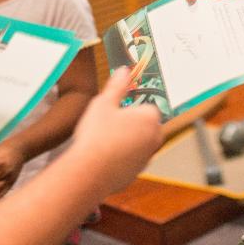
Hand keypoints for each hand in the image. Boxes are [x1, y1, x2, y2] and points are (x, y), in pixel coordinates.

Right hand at [68, 68, 162, 195]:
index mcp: (150, 118)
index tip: (115, 109)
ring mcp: (146, 158)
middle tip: (108, 124)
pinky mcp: (136, 173)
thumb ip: (117, 86)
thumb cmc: (97, 135)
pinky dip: (120, 157)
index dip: (129, 107)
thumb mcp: (103, 103)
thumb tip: (124, 71)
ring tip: (102, 140)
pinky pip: (130, 160)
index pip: (146, 106)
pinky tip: (102, 155)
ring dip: (126, 140)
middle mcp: (154, 139)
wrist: (88, 172)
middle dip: (130, 123)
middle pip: (145, 125)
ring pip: (138, 143)